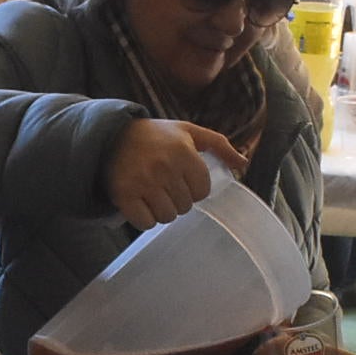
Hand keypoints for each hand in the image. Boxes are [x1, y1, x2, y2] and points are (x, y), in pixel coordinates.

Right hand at [106, 118, 242, 226]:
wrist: (112, 135)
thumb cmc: (156, 136)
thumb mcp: (188, 131)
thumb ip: (218, 144)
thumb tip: (243, 163)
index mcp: (184, 152)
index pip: (202, 191)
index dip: (194, 189)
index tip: (181, 180)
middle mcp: (164, 167)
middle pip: (185, 206)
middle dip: (177, 199)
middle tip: (164, 185)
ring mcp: (143, 182)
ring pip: (167, 217)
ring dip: (162, 210)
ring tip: (153, 194)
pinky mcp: (124, 194)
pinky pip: (145, 223)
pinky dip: (144, 219)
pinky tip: (140, 203)